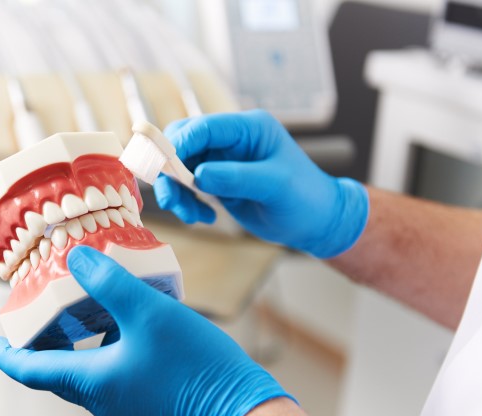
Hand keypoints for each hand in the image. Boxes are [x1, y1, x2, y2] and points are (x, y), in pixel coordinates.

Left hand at [0, 246, 292, 415]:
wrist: (241, 410)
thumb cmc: (194, 365)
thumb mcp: (148, 312)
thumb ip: (109, 282)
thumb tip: (77, 257)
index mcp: (93, 382)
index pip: (30, 371)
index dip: (7, 354)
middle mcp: (104, 402)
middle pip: (59, 373)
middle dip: (45, 345)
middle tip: (43, 316)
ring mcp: (128, 408)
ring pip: (90, 374)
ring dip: (82, 346)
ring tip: (91, 312)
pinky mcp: (150, 408)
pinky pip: (117, 377)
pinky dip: (111, 352)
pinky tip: (136, 328)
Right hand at [153, 110, 368, 257]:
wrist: (316, 223)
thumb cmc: (306, 199)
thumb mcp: (276, 186)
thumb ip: (236, 178)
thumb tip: (198, 175)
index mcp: (248, 128)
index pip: (204, 127)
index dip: (180, 145)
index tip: (166, 169)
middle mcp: (232, 140)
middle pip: (184, 143)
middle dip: (171, 171)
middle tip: (173, 199)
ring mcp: (222, 160)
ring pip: (180, 167)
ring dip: (177, 191)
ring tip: (191, 215)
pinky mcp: (218, 181)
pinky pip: (188, 186)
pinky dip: (188, 202)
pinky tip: (205, 217)